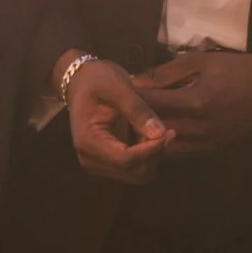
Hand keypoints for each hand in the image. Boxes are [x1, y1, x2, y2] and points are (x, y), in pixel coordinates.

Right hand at [61, 55, 171, 183]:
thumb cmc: (97, 79)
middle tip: (167, 130)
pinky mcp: (106, 162)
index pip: (126, 159)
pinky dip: (147, 155)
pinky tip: (150, 135)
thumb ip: (138, 110)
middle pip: (133, 172)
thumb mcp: (118, 86)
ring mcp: (97, 163)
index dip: (151, 150)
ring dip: (152, 156)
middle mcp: (90, 159)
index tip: (170, 132)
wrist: (81, 81)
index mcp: (88, 141)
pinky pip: (133, 169)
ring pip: (136, 174)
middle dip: (154, 154)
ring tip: (157, 130)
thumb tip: (160, 134)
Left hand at [132, 51, 251, 154]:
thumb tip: (136, 82)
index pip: (153, 104)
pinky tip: (157, 133)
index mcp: (196, 101)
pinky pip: (182, 151)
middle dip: (137, 120)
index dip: (133, 99)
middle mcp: (200, 127)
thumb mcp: (199, 62)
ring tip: (136, 125)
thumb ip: (165, 73)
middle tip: (121, 112)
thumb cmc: (233, 69)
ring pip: (166, 145)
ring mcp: (207, 142)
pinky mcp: (212, 149)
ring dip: (150, 136)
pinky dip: (167, 143)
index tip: (118, 94)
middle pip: (157, 128)